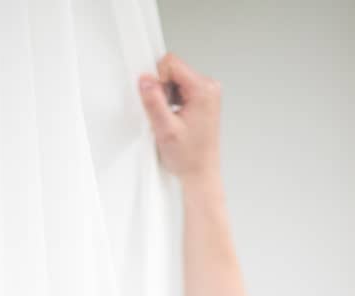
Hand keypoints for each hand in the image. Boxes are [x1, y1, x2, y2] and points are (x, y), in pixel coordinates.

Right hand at [136, 52, 221, 183]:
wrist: (200, 174)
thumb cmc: (190, 157)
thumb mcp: (166, 129)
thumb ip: (153, 102)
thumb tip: (145, 80)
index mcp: (204, 90)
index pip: (172, 63)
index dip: (158, 79)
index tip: (157, 99)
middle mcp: (209, 88)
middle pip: (174, 70)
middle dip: (162, 89)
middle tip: (164, 113)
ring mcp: (207, 93)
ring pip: (175, 80)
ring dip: (167, 97)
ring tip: (171, 118)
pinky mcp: (202, 100)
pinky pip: (180, 89)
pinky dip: (172, 101)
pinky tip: (175, 118)